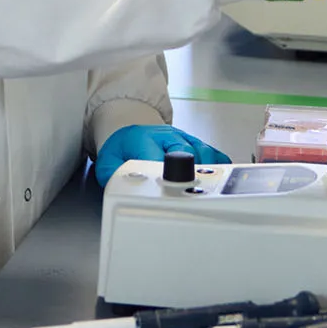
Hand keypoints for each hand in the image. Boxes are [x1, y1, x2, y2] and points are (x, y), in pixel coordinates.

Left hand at [94, 123, 228, 185]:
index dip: (168, 175)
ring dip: (206, 172)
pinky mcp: (195, 143)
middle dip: (190, 176)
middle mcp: (167, 136)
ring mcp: (183, 138)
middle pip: (188, 154)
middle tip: (189, 195)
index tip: (173, 190)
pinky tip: (219, 180)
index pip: (159, 156)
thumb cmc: (122, 149)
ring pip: (204, 153)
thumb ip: (111, 176)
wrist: (131, 132)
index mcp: (143, 139)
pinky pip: (213, 153)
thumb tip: (121, 189)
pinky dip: (219, 166)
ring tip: (203, 190)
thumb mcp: (107, 162)